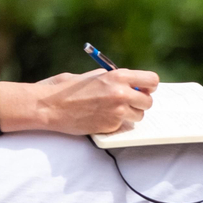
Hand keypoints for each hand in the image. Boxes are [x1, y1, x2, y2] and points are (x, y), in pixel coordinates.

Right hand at [28, 68, 159, 134]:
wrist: (50, 106)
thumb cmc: (68, 88)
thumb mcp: (93, 76)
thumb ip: (113, 78)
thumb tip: (130, 83)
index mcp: (118, 76)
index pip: (152, 81)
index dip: (148, 86)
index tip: (142, 89)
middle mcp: (122, 93)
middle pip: (148, 101)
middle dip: (140, 102)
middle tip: (128, 102)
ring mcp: (117, 111)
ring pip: (139, 115)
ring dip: (130, 114)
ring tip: (112, 110)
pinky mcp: (111, 126)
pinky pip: (123, 125)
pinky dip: (116, 123)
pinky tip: (101, 117)